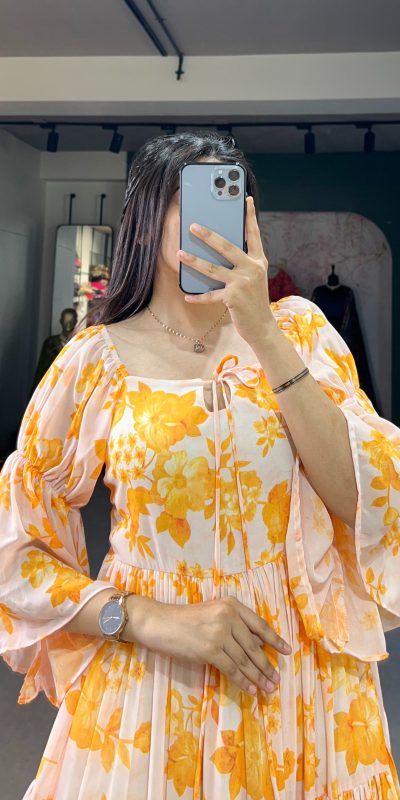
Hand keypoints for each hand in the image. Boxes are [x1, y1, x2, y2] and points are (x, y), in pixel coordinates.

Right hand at [129, 594, 290, 695]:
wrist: (159, 622)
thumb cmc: (184, 619)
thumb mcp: (212, 613)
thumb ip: (233, 625)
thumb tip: (257, 645)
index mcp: (231, 605)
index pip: (259, 625)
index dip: (274, 640)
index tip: (287, 651)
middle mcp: (228, 616)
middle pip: (254, 646)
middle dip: (267, 665)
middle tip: (276, 679)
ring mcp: (219, 633)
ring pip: (245, 660)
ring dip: (258, 677)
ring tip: (268, 688)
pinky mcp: (210, 650)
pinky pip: (232, 669)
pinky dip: (243, 681)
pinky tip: (251, 690)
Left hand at [177, 195, 275, 347]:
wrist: (262, 327)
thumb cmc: (254, 301)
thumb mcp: (253, 278)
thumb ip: (242, 264)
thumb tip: (219, 250)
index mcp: (258, 261)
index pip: (254, 234)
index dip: (250, 216)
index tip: (246, 199)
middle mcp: (252, 268)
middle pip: (227, 247)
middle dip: (208, 235)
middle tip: (193, 226)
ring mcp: (243, 282)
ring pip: (213, 268)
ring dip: (194, 261)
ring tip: (180, 253)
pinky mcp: (233, 297)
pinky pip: (210, 295)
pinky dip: (198, 296)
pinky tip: (186, 294)